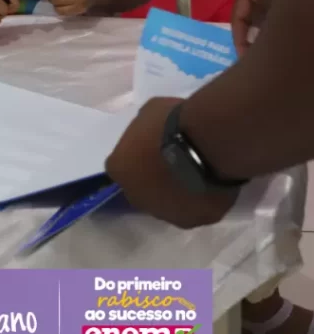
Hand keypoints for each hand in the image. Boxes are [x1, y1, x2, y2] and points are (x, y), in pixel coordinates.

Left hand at [105, 97, 236, 228]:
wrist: (205, 143)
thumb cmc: (171, 122)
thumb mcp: (149, 112)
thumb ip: (144, 128)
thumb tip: (151, 133)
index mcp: (120, 169)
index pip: (121, 166)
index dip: (136, 158)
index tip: (150, 147)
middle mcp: (138, 198)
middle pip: (143, 190)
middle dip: (154, 179)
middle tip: (173, 160)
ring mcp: (167, 214)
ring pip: (170, 205)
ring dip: (177, 192)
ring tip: (196, 171)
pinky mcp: (196, 220)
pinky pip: (196, 210)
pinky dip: (202, 198)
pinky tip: (212, 181)